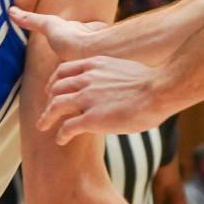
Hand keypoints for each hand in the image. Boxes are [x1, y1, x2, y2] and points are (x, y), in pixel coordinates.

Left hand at [11, 9, 172, 142]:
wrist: (160, 90)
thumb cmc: (152, 82)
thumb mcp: (125, 69)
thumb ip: (113, 76)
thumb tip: (116, 85)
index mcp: (95, 64)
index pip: (64, 70)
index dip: (54, 81)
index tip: (53, 90)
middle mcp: (87, 79)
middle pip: (56, 87)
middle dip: (48, 99)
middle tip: (47, 110)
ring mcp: (87, 98)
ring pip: (55, 106)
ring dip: (46, 117)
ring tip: (43, 126)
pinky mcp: (91, 118)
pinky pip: (67, 126)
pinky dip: (61, 134)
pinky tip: (60, 140)